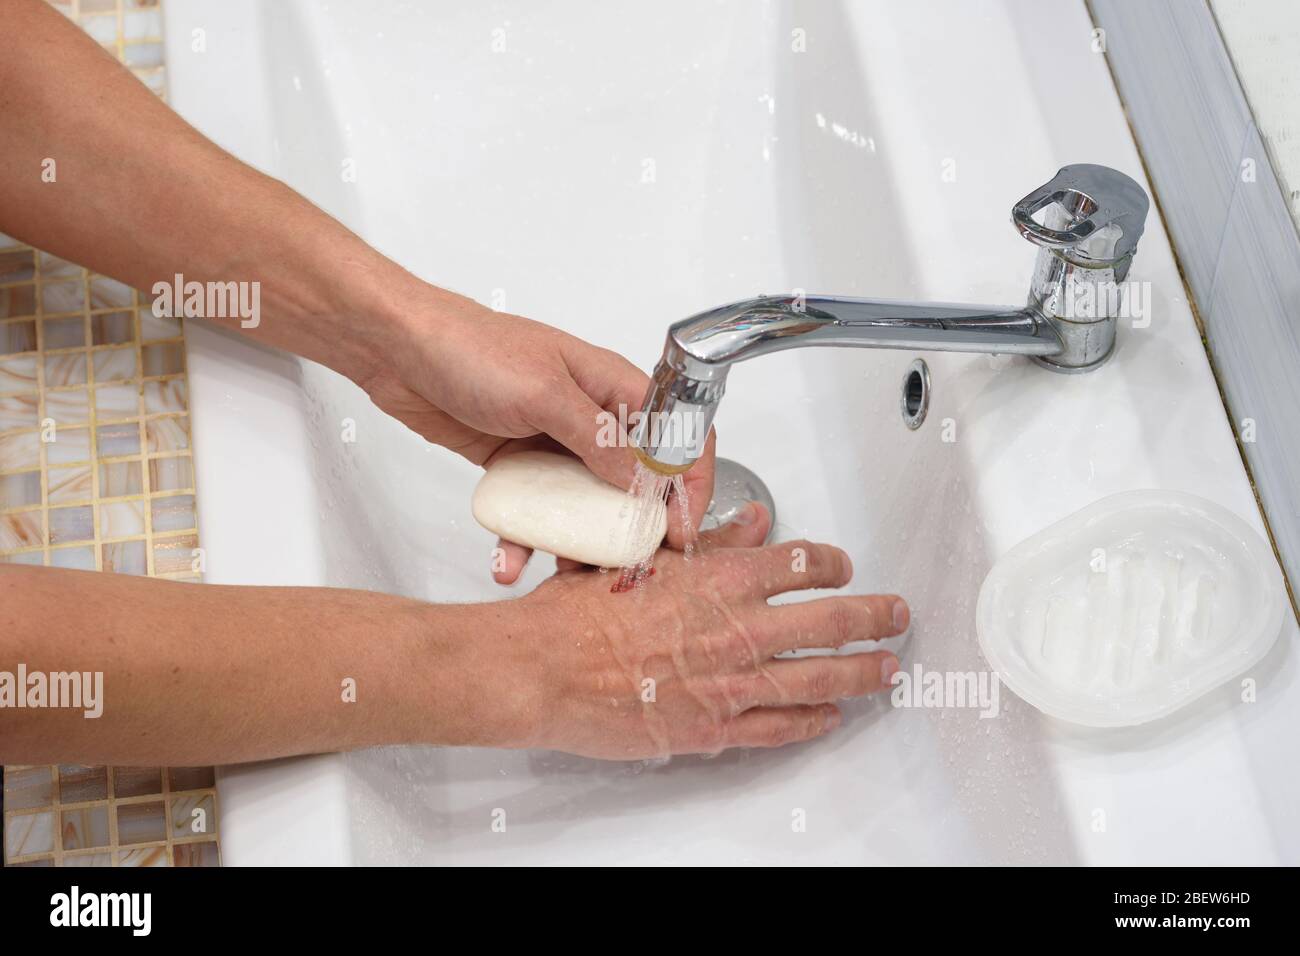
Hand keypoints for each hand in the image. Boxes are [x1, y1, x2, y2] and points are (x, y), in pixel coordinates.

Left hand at [358, 286, 715, 581]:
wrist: (397, 351)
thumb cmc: (468, 348)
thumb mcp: (543, 392)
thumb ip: (597, 438)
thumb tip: (643, 480)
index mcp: (610, 385)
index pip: (675, 434)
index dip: (689, 482)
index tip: (683, 528)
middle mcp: (589, 416)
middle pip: (633, 480)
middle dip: (632, 527)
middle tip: (627, 565)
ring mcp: (553, 442)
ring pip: (584, 504)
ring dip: (577, 541)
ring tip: (568, 574)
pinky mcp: (517, 464)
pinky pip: (535, 511)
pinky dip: (525, 539)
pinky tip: (509, 560)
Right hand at [472, 504, 908, 759]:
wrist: (542, 669)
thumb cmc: (580, 611)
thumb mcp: (643, 556)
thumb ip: (708, 541)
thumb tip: (752, 523)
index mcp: (722, 578)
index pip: (803, 564)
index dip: (834, 565)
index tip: (844, 568)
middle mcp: (738, 629)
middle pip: (831, 621)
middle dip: (874, 617)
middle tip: (895, 615)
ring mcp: (732, 683)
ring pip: (820, 677)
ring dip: (862, 671)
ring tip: (886, 669)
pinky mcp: (715, 728)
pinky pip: (781, 727)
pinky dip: (813, 721)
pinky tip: (831, 716)